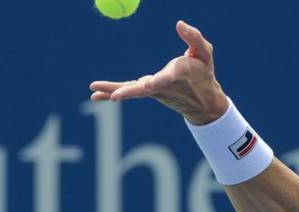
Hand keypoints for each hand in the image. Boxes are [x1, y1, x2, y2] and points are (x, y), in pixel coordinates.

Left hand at [89, 20, 228, 124]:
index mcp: (179, 75)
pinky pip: (128, 91)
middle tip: (114, 97)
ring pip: (132, 91)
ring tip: (93, 90)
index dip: (157, 82)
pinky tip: (96, 95)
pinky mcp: (146, 91)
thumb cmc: (203, 73)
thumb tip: (179, 23)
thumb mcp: (205, 53)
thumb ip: (194, 37)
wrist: (201, 100)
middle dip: (128, 92)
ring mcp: (153, 90)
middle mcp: (163, 85)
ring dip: (113, 91)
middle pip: (143, 90)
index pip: (166, 78)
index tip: (147, 85)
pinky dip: (112, 92)